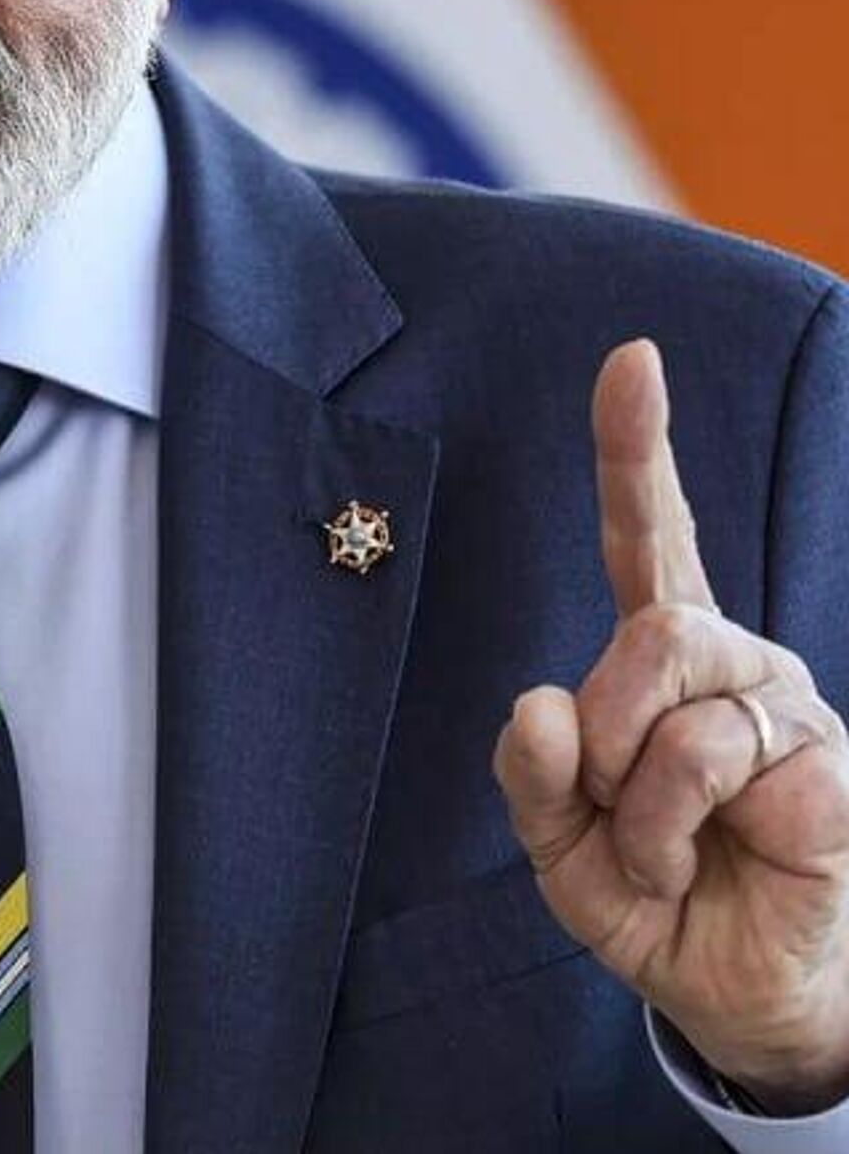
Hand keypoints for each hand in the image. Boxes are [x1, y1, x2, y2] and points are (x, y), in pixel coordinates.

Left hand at [493, 341, 848, 1112]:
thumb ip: (530, 770)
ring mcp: (790, 710)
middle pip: (650, 624)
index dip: (637, 446)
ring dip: (632, 796)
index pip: (649, 534)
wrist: (731, 991)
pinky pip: (723, 766)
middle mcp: (732, 662)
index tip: (633, 358)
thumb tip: (536, 702)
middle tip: (599, 796)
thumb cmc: (651, 893)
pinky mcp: (831, 773)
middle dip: (600, 721)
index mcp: (660, 657)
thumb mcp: (557, 837)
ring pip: (678, 702)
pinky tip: (704, 864)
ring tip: (652, 849)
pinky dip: (669, 832)